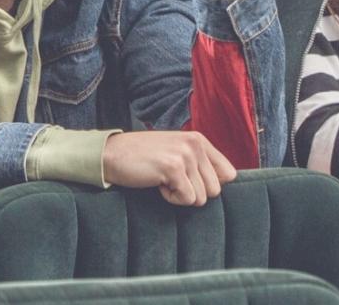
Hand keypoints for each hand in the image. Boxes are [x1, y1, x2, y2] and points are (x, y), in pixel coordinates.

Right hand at [102, 131, 235, 206]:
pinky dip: (171, 198)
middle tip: (170, 179)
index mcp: (198, 139)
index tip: (187, 179)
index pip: (229, 174)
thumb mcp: (176, 151)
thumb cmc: (142, 157)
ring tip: (162, 179)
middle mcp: (194, 144)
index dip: (209, 184)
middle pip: (215, 190)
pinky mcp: (173, 168)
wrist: (110, 154)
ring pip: (202, 197)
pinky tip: (156, 183)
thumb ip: (200, 162)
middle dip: (193, 192)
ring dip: (180, 195)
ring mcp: (184, 155)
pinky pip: (187, 199)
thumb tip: (227, 182)